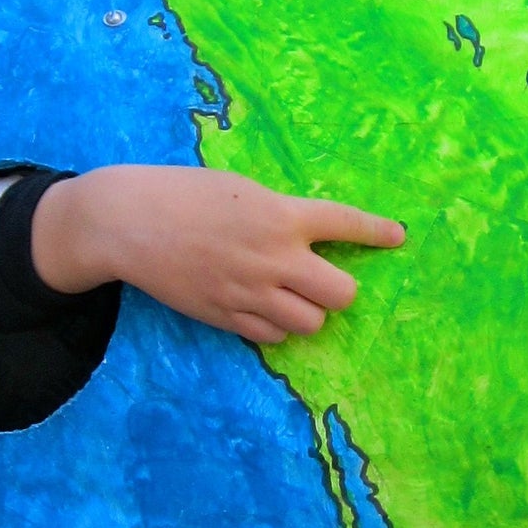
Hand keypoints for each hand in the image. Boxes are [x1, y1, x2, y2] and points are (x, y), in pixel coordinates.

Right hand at [33, 165, 403, 346]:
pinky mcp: (227, 317)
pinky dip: (277, 325)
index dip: (377, 232)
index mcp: (280, 216)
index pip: (345, 224)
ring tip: (292, 294)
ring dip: (310, 309)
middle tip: (322, 277)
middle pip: (342, 294)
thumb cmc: (184, 194)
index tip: (397, 237)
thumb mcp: (241, 190)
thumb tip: (308, 239)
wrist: (130, 223)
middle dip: (340, 287)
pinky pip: (274, 336)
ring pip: (312, 322)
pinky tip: (263, 307)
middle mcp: (274, 258)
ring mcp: (251, 293)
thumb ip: (279, 215)